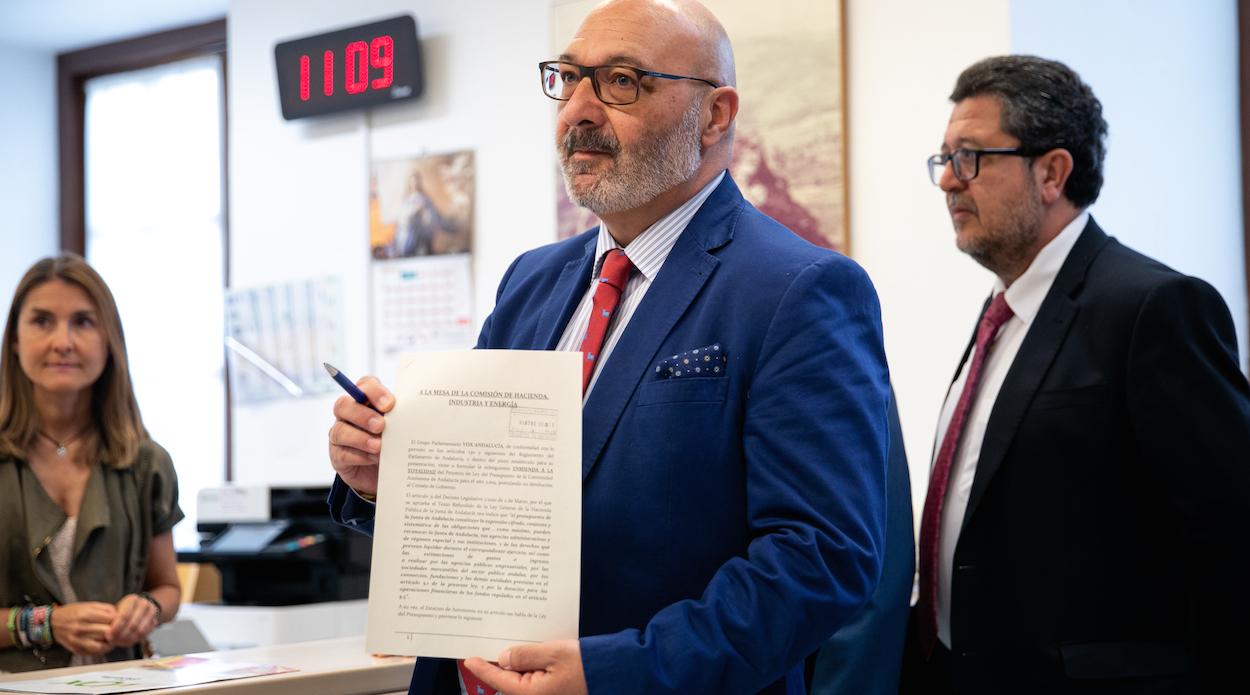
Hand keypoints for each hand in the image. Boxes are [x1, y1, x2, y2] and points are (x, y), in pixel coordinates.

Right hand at [51, 602, 116, 655]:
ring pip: (102, 644)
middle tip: (117, 630)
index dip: (118, 619)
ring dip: (110, 641)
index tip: (119, 620)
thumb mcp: (88, 605)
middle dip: (115, 631)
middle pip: (107, 632)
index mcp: (85, 614)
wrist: (52, 623)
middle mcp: (81, 628)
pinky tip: (105, 644)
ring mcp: (77, 640)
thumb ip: (105, 609)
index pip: (110, 618)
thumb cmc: (72, 613)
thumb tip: (119, 615)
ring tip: (112, 637)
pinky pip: (94, 651)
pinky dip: (102, 649)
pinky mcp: (76, 649)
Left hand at [108, 594, 158, 646]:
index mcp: (133, 599)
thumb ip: (112, 620)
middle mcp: (144, 604)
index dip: (116, 628)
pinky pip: (145, 634)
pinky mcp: (154, 621)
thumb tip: (108, 634)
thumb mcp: (115, 611)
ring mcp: (151, 613)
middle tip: (113, 641)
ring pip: (140, 630)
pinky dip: (135, 640)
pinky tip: (127, 642)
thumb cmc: (122, 611)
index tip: (108, 635)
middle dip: (121, 635)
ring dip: (128, 639)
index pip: (124, 616)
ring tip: (119, 643)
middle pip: (133, 624)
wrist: (138, 609)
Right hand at [328, 376, 393, 495]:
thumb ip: (399, 417)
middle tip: (381, 426)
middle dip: (363, 415)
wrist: (386, 470)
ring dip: (360, 438)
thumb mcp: (399, 426)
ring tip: (379, 446)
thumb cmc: (393, 441)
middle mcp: (348, 414)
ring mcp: (339, 435)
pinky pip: (342, 453)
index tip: (390, 404)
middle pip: (343, 405)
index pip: (364, 385)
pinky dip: (359, 456)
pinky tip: (373, 458)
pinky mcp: (338, 456)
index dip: (375, 392)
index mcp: (365, 400)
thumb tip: (411, 414)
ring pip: (340, 431)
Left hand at [464, 639, 586, 694]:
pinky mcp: (555, 689)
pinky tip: (531, 651)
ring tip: (511, 644)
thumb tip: (504, 657)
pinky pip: (535, 677)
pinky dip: (530, 664)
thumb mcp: (554, 653)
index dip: (483, 668)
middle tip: (490, 644)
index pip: (499, 679)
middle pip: (509, 679)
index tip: (469, 659)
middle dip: (500, 662)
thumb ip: (525, 655)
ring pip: (522, 678)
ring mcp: (546, 694)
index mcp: (531, 693)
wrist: (615, 674)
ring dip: (517, 662)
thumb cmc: (587, 665)